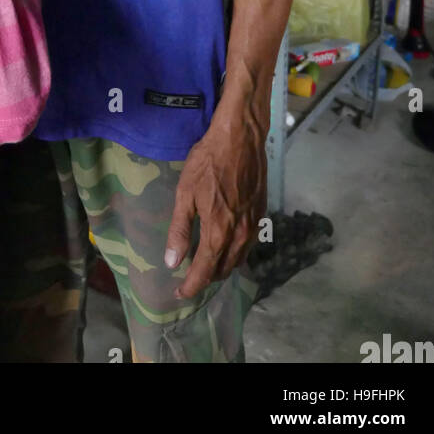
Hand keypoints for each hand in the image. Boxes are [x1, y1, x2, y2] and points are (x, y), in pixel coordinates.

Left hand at [164, 119, 266, 298]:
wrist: (241, 139)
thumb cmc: (208, 162)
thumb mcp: (185, 192)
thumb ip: (180, 229)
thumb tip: (172, 261)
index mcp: (218, 232)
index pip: (205, 271)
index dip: (192, 286)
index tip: (180, 294)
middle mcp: (240, 235)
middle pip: (224, 269)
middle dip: (206, 278)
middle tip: (190, 278)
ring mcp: (253, 225)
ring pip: (238, 259)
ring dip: (222, 267)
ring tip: (206, 266)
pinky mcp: (261, 214)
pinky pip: (248, 245)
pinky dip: (236, 253)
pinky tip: (226, 245)